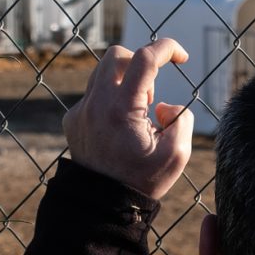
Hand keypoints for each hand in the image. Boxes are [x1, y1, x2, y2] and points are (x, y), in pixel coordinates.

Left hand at [64, 38, 194, 200]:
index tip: (182, 58)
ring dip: (126, 81)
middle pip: (118, 55)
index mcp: (122, 108)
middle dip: (141, 64)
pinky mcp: (72, 119)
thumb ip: (181, 120)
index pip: (145, 58)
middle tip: (151, 97)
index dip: (168, 49)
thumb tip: (164, 108)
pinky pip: (93, 94)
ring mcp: (81, 110)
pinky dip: (111, 98)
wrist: (102, 205)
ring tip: (137, 113)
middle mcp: (96, 103)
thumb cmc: (142, 181)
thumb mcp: (176, 155)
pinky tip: (119, 127)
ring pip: (103, 72)